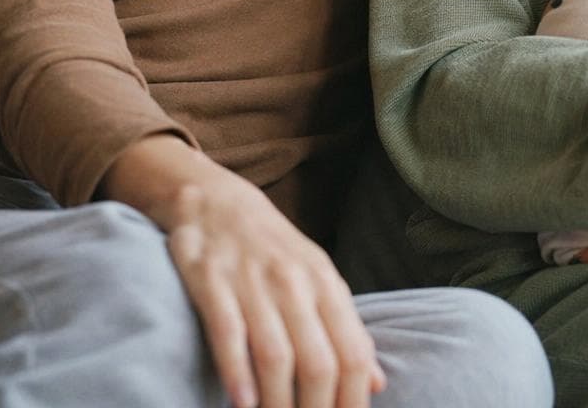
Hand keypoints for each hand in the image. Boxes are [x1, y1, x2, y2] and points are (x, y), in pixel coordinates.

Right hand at [104, 136, 384, 407]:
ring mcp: (252, 282)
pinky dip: (236, 372)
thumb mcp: (319, 280)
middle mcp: (295, 284)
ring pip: (276, 354)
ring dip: (278, 403)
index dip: (353, 400)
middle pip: (318, 361)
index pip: (353, 353)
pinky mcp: (211, 281)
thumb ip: (347, 329)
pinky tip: (241, 402)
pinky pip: (228, 332)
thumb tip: (376, 382)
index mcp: (327, 284)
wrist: (216, 200)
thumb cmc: (273, 251)